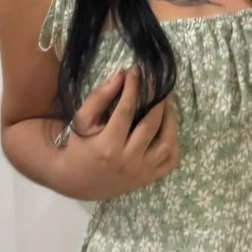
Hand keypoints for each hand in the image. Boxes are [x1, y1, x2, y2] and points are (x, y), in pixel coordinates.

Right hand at [62, 66, 179, 200]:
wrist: (77, 182)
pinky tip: (169, 127)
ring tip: (167, 102)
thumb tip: (121, 75)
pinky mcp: (149, 179)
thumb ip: (99, 97)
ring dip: (171, 119)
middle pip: (151, 126)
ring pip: (167, 144)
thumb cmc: (79, 146)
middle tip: (159, 83)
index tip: (137, 70)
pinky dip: (175, 143)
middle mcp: (128, 161)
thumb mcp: (81, 121)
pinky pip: (171, 161)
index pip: (126, 110)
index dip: (133, 87)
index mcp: (108, 146)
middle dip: (157, 100)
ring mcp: (142, 172)